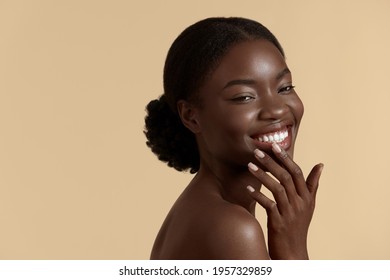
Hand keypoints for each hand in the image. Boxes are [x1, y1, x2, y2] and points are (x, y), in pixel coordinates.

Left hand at [246, 142, 323, 259]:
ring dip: (262, 176)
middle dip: (271, 163)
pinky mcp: (279, 223)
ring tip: (249, 165)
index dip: (286, 158)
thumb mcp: (309, 205)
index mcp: (307, 197)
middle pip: (286, 177)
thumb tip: (320, 164)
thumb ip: (312, 184)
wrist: (294, 252)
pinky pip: (268, 205)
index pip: (297, 172)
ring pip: (277, 189)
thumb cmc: (298, 225)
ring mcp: (290, 213)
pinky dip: (258, 196)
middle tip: (257, 152)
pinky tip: (248, 189)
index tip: (274, 146)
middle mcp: (300, 203)